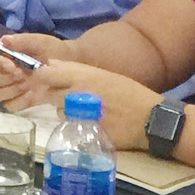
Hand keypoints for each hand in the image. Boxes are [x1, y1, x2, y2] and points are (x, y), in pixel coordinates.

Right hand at [0, 31, 74, 105]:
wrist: (68, 66)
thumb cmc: (52, 50)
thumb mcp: (41, 42)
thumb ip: (23, 41)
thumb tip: (4, 40)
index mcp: (2, 52)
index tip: (13, 66)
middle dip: (1, 78)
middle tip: (22, 76)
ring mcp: (6, 86)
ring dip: (9, 90)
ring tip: (28, 85)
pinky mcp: (15, 99)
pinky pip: (8, 105)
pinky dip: (18, 102)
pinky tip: (31, 95)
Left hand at [13, 58, 159, 149]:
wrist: (150, 118)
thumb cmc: (128, 93)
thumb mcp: (103, 75)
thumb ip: (75, 70)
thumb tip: (50, 64)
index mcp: (83, 76)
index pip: (47, 74)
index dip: (43, 78)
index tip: (45, 81)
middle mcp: (78, 94)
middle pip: (49, 94)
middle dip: (51, 95)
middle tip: (64, 97)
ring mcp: (81, 114)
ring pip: (59, 111)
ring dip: (64, 110)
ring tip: (81, 110)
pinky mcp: (85, 131)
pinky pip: (70, 126)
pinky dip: (74, 124)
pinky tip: (86, 122)